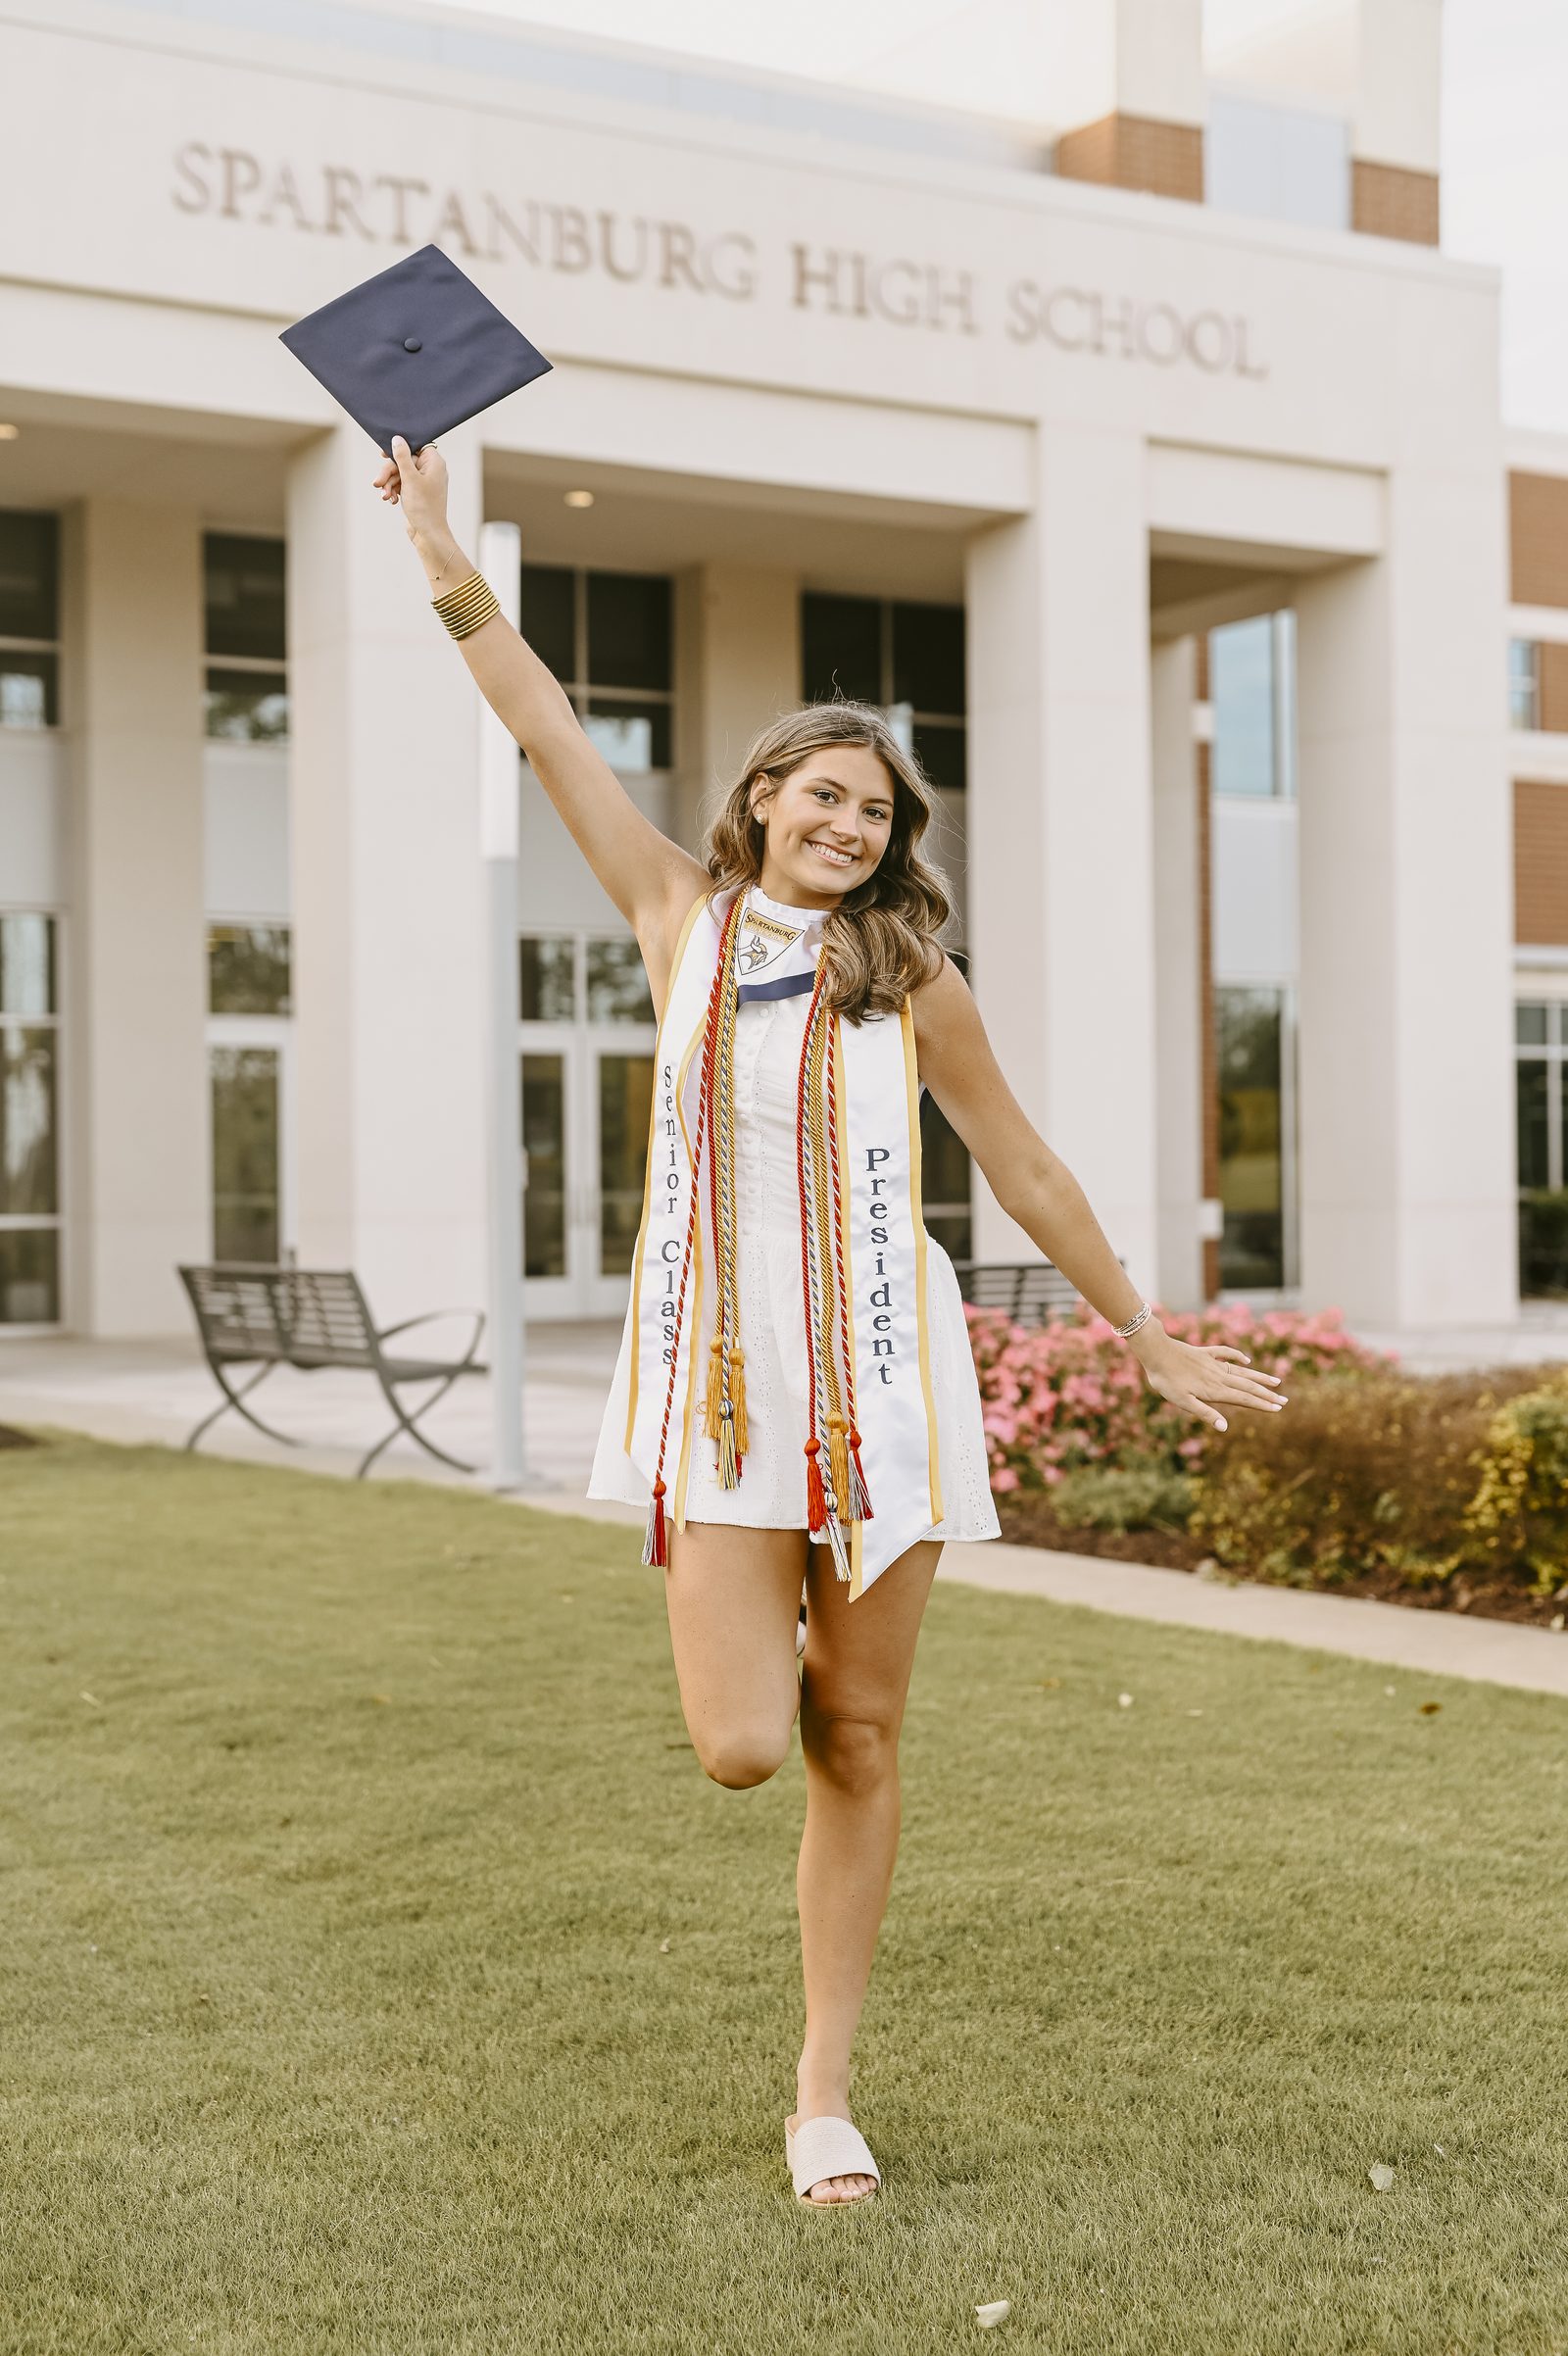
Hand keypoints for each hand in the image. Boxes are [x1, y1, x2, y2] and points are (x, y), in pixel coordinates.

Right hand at [372, 433, 449, 545]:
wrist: (427, 534)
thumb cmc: (423, 507)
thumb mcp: (410, 478)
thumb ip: (402, 457)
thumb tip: (397, 439)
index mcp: (434, 462)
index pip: (415, 446)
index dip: (399, 449)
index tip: (384, 453)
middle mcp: (430, 470)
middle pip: (403, 461)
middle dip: (389, 473)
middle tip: (377, 483)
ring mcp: (423, 482)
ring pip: (399, 474)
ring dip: (389, 484)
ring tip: (385, 496)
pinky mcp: (416, 492)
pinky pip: (401, 484)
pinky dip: (394, 491)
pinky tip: (391, 500)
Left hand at [1128, 1321, 1287, 1433]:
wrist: (1155, 1351)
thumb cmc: (1166, 1380)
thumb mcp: (1182, 1402)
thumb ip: (1205, 1413)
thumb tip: (1224, 1428)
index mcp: (1215, 1390)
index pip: (1244, 1398)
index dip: (1262, 1404)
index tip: (1278, 1409)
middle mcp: (1218, 1376)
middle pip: (1248, 1386)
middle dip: (1267, 1394)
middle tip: (1285, 1400)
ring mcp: (1213, 1363)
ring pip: (1242, 1371)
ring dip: (1259, 1377)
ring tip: (1276, 1381)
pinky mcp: (1205, 1353)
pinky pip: (1225, 1353)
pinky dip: (1237, 1356)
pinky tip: (1246, 1359)